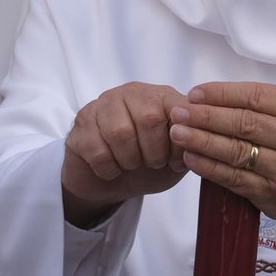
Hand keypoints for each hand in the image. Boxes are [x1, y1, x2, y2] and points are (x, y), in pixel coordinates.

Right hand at [62, 82, 189, 226]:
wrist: (111, 182)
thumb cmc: (147, 163)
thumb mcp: (175, 157)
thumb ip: (189, 144)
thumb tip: (195, 135)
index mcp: (159, 96)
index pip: (178, 109)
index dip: (180, 141)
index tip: (175, 162)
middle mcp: (130, 93)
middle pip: (149, 118)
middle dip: (154, 152)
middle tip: (152, 164)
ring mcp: (102, 105)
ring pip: (121, 133)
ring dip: (130, 161)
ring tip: (131, 165)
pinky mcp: (80, 124)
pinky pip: (97, 150)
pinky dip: (109, 169)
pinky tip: (112, 169)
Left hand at [169, 42, 275, 222]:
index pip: (257, 98)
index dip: (224, 94)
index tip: (195, 93)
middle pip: (244, 124)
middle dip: (207, 116)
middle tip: (178, 112)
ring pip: (237, 152)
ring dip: (202, 142)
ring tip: (177, 133)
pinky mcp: (271, 194)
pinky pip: (235, 179)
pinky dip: (210, 168)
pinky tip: (191, 158)